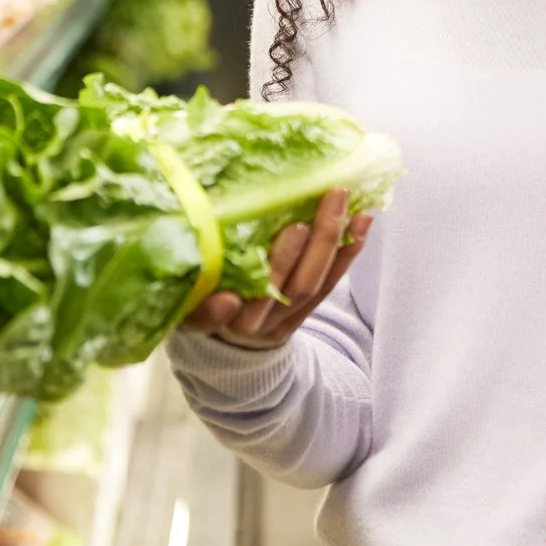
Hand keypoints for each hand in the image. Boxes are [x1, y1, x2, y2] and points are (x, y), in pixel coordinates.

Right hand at [179, 187, 369, 348]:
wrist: (233, 341)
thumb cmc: (202, 298)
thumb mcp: (184, 294)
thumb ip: (192, 276)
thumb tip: (206, 249)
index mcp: (207, 319)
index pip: (206, 319)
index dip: (215, 313)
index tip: (227, 301)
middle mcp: (248, 324)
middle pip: (275, 293)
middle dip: (290, 257)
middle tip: (301, 221)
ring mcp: (281, 320)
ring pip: (311, 286)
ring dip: (330, 243)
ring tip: (342, 204)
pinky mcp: (305, 313)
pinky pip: (331, 283)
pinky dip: (348, 251)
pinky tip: (361, 221)